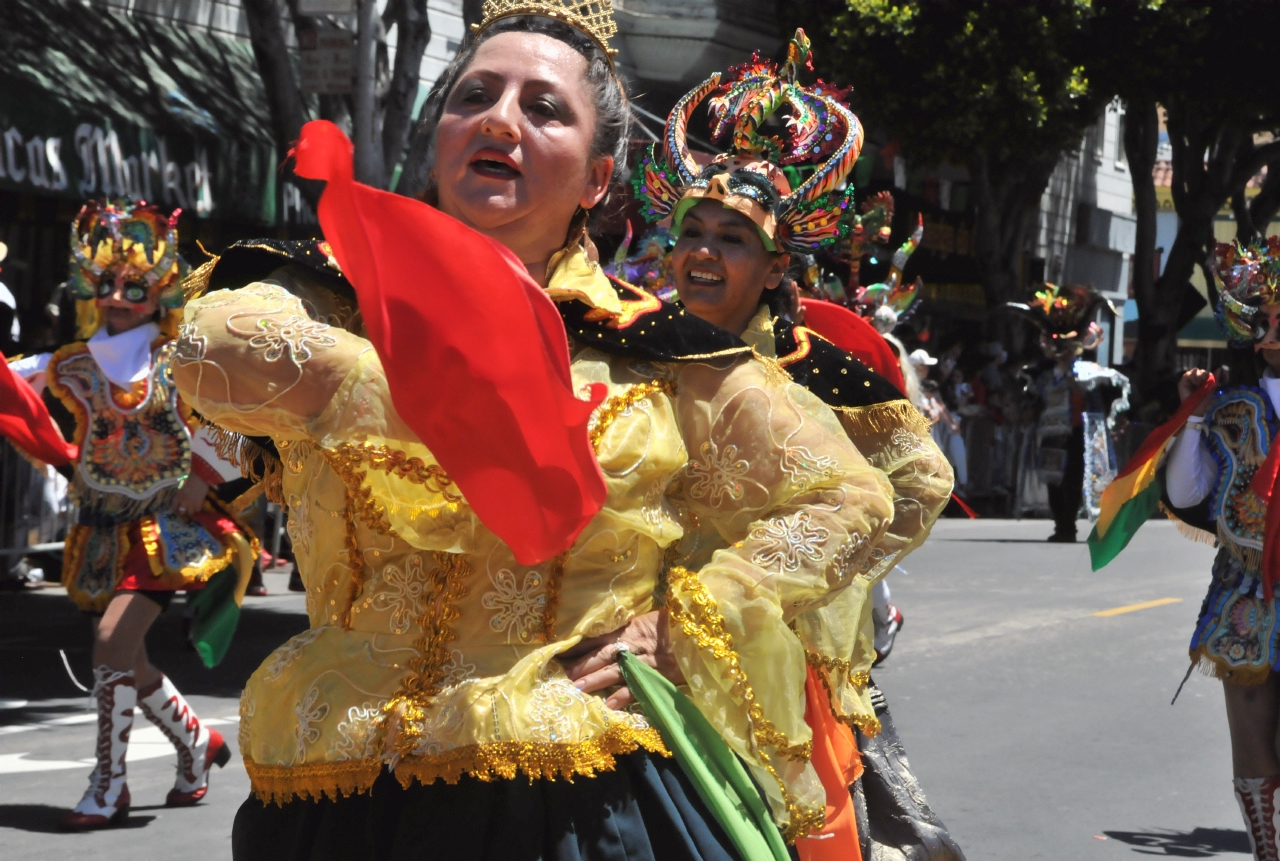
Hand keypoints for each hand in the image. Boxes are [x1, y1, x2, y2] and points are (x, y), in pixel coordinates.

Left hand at [171, 474, 208, 517]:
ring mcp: (191, 503)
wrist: (199, 478)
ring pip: (190, 513)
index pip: (174, 506)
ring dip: (191, 512)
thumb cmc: (190, 479)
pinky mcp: (199, 503)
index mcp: (178, 496)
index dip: (176, 508)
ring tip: (193, 509)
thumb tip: (182, 497)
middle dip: (183, 512)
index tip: (177, 508)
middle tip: (186, 510)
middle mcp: (183, 501)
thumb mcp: (182, 487)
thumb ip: (181, 493)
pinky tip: (199, 506)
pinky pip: (198, 510)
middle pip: (181, 512)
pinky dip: (198, 509)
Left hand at [558, 610, 683, 709]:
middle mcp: (632, 643)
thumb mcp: (650, 621)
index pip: (597, 637)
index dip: (578, 645)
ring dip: (594, 680)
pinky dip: (622, 696)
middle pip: (600, 654)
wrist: (703, 630)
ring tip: (576, 689)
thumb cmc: (676, 623)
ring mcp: (644, 661)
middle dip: (580, 664)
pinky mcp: (656, 675)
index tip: (559, 653)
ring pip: (613, 670)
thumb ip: (630, 629)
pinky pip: (636, 687)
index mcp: (629, 628)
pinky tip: (608, 705)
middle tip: (561, 675)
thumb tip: (609, 635)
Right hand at [1178, 368, 1211, 416]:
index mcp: (1203, 381)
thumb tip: (1219, 368)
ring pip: (1195, 370)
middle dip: (1203, 376)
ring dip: (1198, 377)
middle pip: (1201, 370)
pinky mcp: (1183, 381)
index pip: (1206, 372)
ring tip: (1198, 384)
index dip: (1208, 375)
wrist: (1197, 406)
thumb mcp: (1212, 387)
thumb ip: (1215, 378)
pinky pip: (1187, 374)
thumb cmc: (1204, 399)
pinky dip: (1192, 377)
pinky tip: (1194, 383)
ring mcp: (1189, 380)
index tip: (1208, 382)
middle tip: (1202, 384)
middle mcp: (1196, 379)